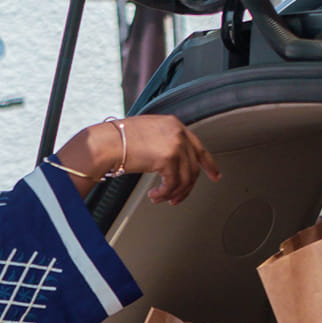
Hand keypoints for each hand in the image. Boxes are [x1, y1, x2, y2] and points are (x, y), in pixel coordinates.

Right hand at [56, 114, 220, 205]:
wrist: (106, 143)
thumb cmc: (117, 140)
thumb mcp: (146, 134)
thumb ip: (163, 142)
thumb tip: (170, 163)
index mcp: (173, 124)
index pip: (198, 146)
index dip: (209, 164)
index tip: (215, 175)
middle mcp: (178, 132)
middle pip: (193, 166)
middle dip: (186, 187)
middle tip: (176, 198)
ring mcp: (175, 144)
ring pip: (186, 178)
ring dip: (173, 193)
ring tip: (160, 198)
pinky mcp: (169, 158)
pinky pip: (174, 183)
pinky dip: (165, 193)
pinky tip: (155, 195)